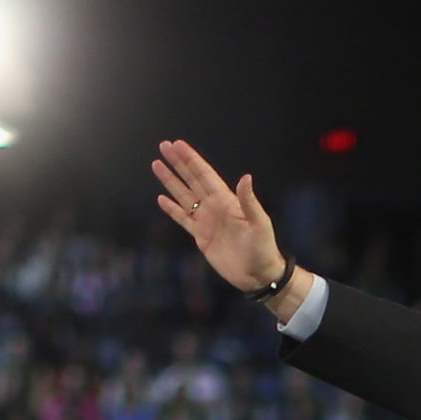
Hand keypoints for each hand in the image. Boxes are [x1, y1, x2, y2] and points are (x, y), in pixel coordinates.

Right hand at [152, 139, 285, 293]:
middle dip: (178, 163)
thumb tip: (246, 177)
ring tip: (157, 165)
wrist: (257, 275)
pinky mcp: (201, 237)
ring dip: (171, 181)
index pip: (205, 174)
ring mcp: (206, 221)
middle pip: (191, 180)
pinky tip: (162, 198)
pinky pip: (183, 219)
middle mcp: (214, 207)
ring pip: (183, 196)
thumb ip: (249, 201)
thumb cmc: (263, 248)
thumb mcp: (259, 223)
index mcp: (226, 201)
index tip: (178, 145)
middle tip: (164, 146)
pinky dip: (172, 209)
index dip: (191, 159)